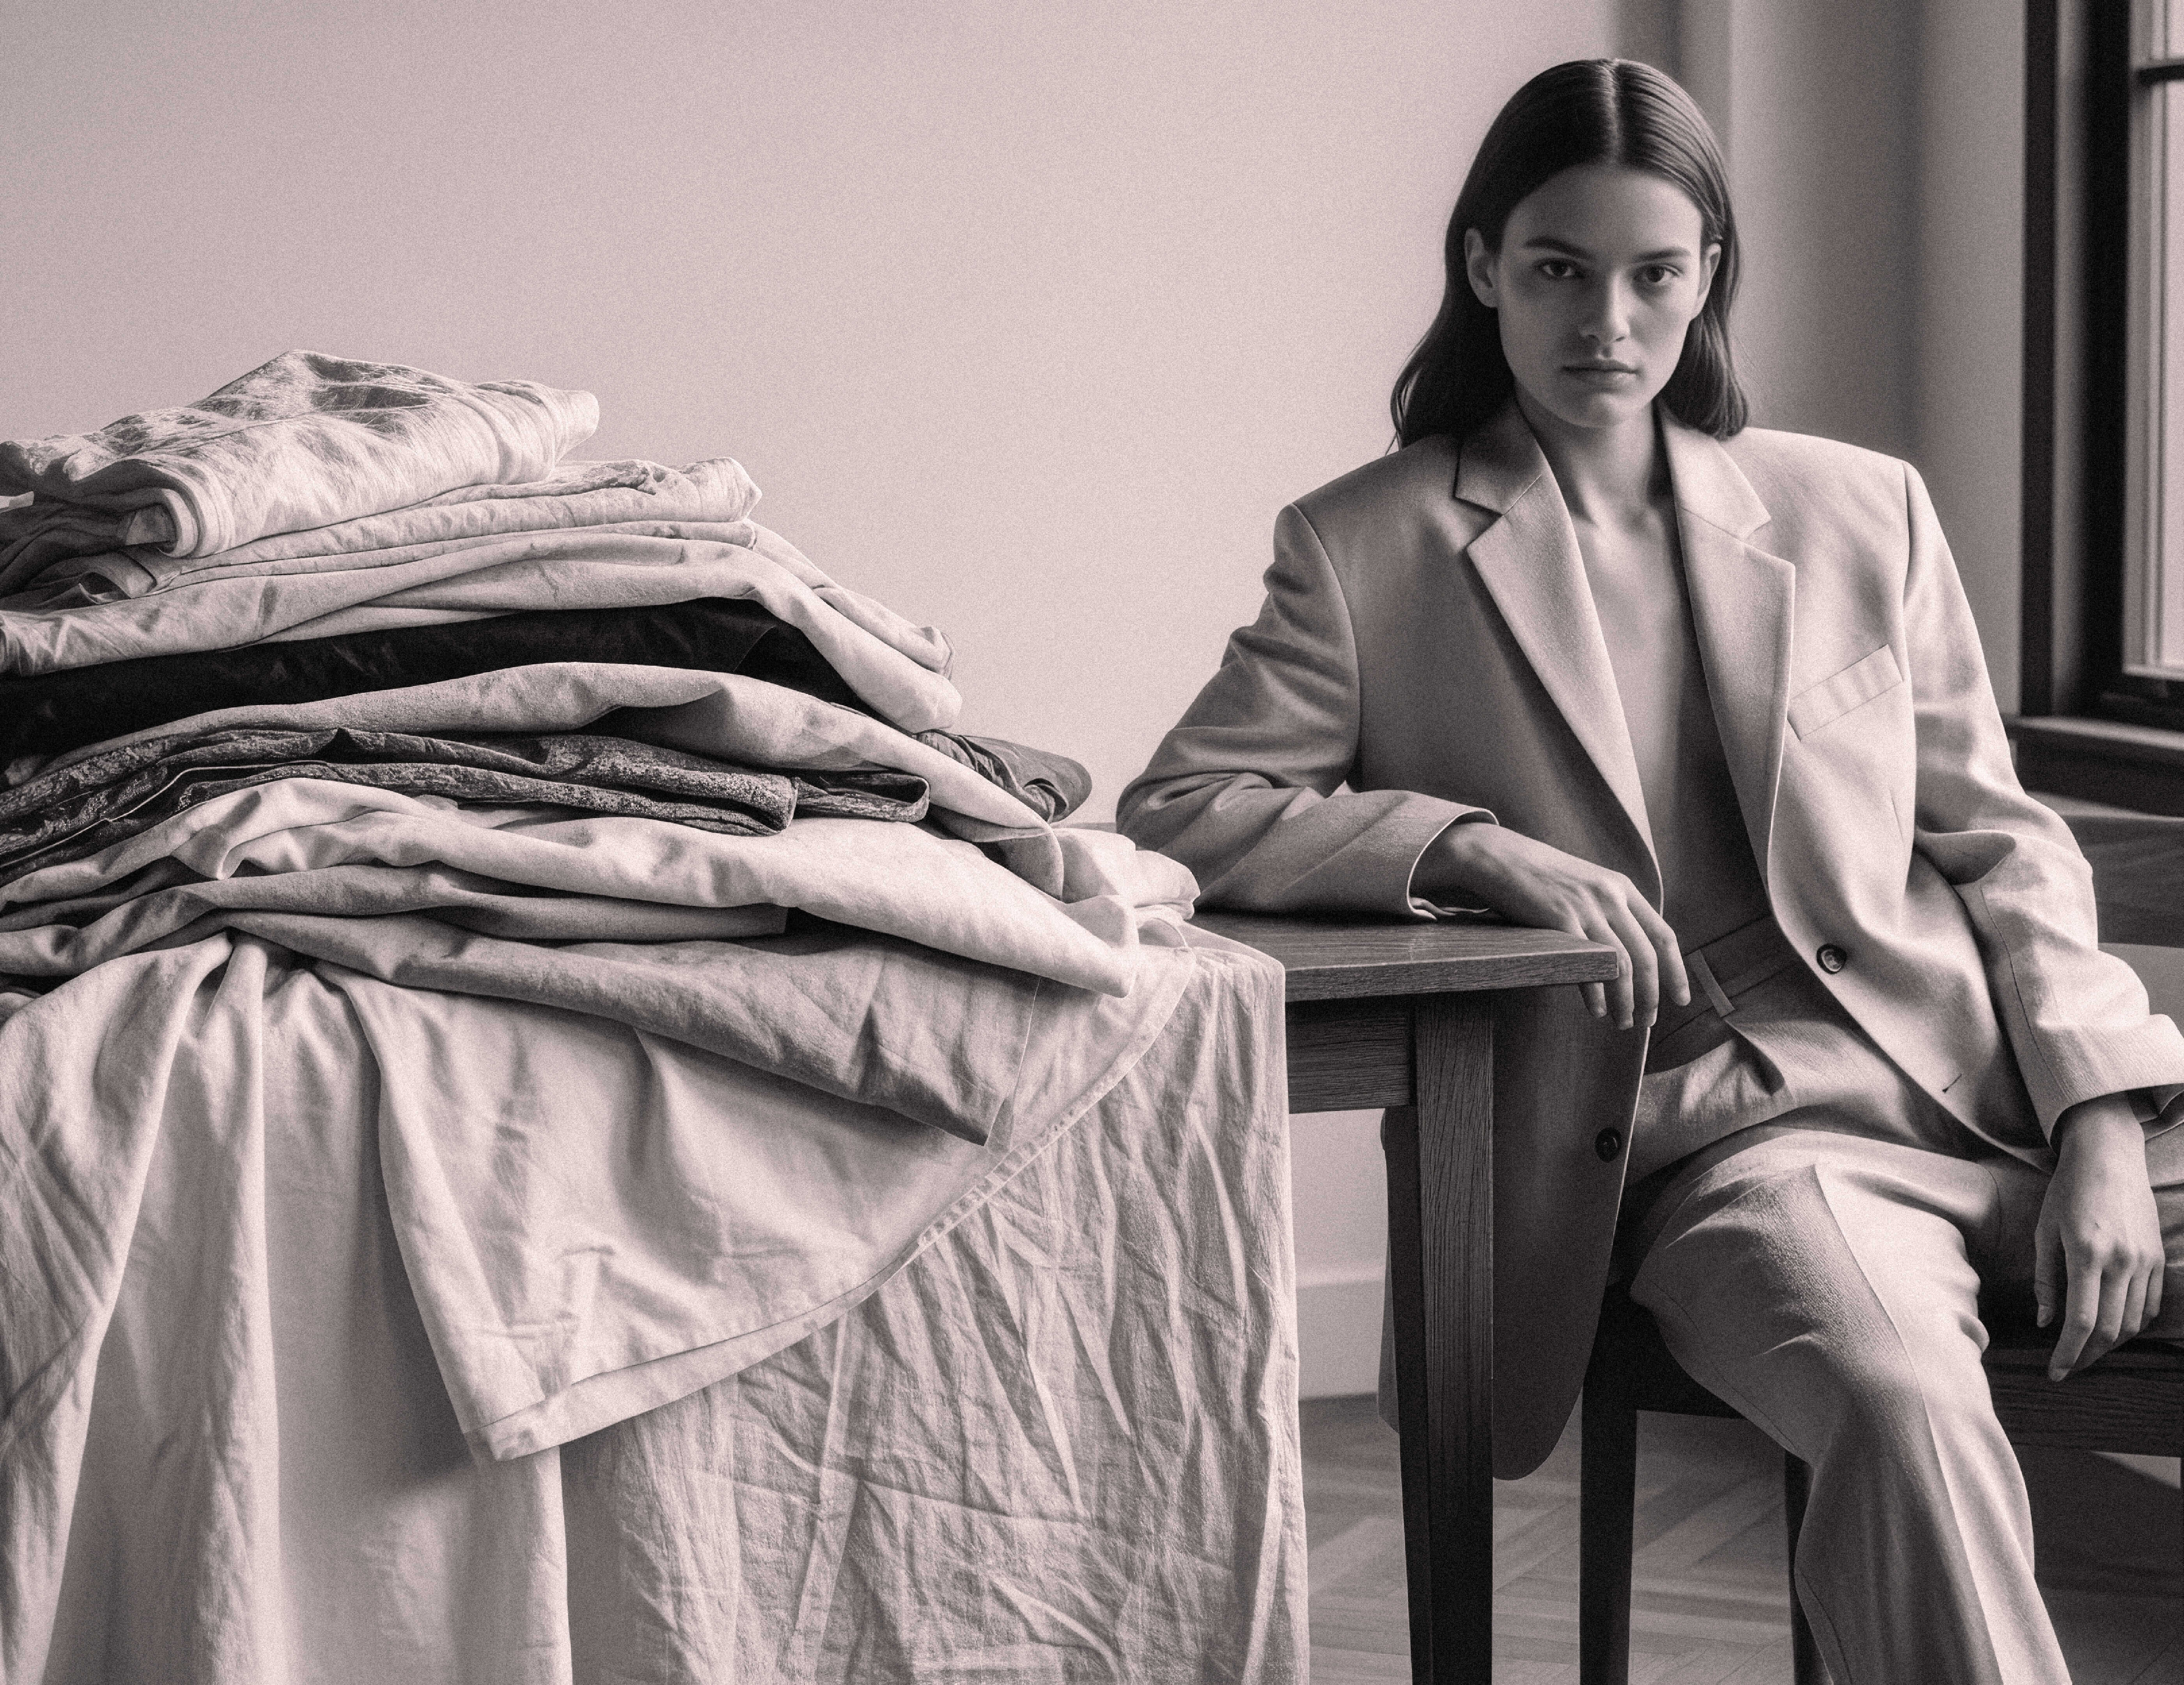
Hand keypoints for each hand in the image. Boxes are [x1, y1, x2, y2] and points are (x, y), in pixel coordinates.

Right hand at [1417, 821, 1688, 1029]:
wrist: (1499, 856)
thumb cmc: (1538, 874)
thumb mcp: (1585, 882)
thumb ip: (1608, 907)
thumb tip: (1626, 950)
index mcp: (1621, 887)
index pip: (1663, 935)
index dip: (1676, 972)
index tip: (1680, 999)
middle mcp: (1610, 896)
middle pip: (1646, 957)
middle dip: (1651, 996)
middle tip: (1647, 1022)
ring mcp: (1586, 907)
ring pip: (1621, 966)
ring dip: (1625, 1002)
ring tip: (1622, 1022)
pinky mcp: (1559, 920)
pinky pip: (1588, 965)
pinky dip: (1596, 994)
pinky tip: (1595, 1009)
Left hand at [2036, 1096, 2164, 1379]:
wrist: (2108, 1157)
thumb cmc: (2067, 1192)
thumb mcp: (2044, 1231)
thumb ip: (2045, 1279)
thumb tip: (2045, 1322)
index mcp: (2087, 1253)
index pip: (2082, 1321)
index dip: (2068, 1353)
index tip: (2055, 1371)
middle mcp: (2121, 1261)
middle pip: (2111, 1329)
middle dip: (2088, 1355)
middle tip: (2068, 1367)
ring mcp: (2144, 1260)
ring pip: (2133, 1321)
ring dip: (2111, 1344)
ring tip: (2086, 1351)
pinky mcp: (2157, 1258)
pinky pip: (2149, 1304)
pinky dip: (2131, 1323)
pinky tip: (2112, 1328)